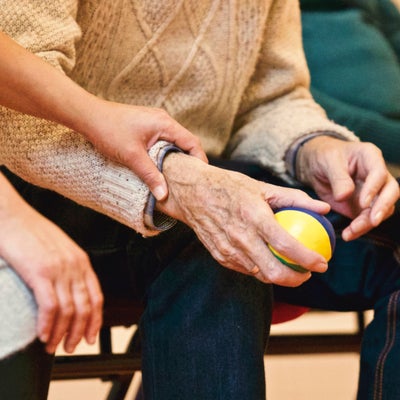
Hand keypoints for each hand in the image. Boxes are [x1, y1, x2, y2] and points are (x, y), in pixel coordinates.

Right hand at [0, 175, 102, 353]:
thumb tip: (67, 291)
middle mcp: (75, 266)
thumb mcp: (59, 248)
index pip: (96, 297)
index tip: (90, 337)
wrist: (12, 215)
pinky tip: (42, 335)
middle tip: (70, 347)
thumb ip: (67, 267)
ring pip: (69, 310)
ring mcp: (59, 269)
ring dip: (62, 333)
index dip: (95, 320)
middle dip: (79, 332)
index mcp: (81, 261)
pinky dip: (48, 325)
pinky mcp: (40, 272)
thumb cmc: (31, 231)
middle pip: (85, 307)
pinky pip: (50, 306)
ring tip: (53, 346)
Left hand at [80, 101, 207, 200]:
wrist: (88, 116)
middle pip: (185, 142)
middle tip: (190, 181)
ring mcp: (154, 122)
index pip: (192, 142)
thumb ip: (150, 175)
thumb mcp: (132, 156)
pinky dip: (165, 154)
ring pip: (173, 143)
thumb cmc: (109, 130)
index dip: (199, 160)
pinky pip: (163, 141)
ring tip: (177, 177)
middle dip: (189, 161)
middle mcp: (163, 121)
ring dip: (176, 158)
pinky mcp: (146, 126)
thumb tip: (164, 195)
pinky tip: (161, 167)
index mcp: (165, 124)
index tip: (201, 177)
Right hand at [157, 153, 330, 286]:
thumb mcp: (262, 187)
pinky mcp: (220, 256)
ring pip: (260, 275)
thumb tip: (324, 208)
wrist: (193, 193)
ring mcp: (228, 249)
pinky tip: (268, 261)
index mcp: (254, 217)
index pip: (286, 245)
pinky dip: (260, 269)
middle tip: (308, 273)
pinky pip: (245, 270)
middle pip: (273, 272)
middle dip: (297, 279)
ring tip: (291, 268)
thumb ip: (295, 198)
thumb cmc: (229, 187)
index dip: (308, 259)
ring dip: (279, 277)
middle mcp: (240, 237)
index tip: (322, 263)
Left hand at [296, 136, 399, 240]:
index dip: (373, 189)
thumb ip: (338, 178)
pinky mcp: (364, 206)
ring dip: (368, 223)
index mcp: (370, 157)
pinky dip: (359, 228)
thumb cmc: (325, 157)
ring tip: (352, 231)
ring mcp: (373, 192)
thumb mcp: (328, 162)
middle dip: (382, 208)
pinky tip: (349, 234)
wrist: (317, 166)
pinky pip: (367, 219)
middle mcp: (377, 175)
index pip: (379, 173)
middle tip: (372, 221)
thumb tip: (344, 196)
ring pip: (381, 209)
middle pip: (390, 192)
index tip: (363, 203)